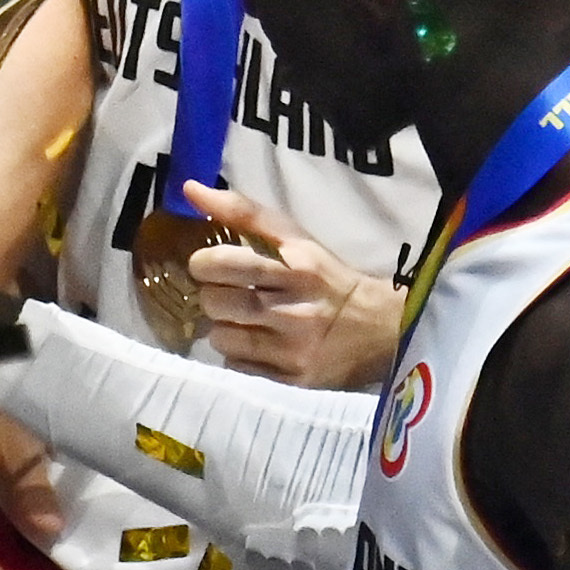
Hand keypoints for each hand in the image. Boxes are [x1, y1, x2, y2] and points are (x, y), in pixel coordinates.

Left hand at [184, 181, 400, 390]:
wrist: (380, 330)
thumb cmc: (327, 277)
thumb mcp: (295, 238)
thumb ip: (242, 212)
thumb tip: (190, 188)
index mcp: (296, 268)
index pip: (225, 262)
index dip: (205, 263)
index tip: (210, 265)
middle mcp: (293, 310)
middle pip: (215, 303)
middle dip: (214, 296)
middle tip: (229, 294)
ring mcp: (292, 350)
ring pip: (220, 338)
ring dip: (224, 328)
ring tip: (244, 321)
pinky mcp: (291, 380)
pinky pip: (236, 367)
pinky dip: (238, 354)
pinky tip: (257, 343)